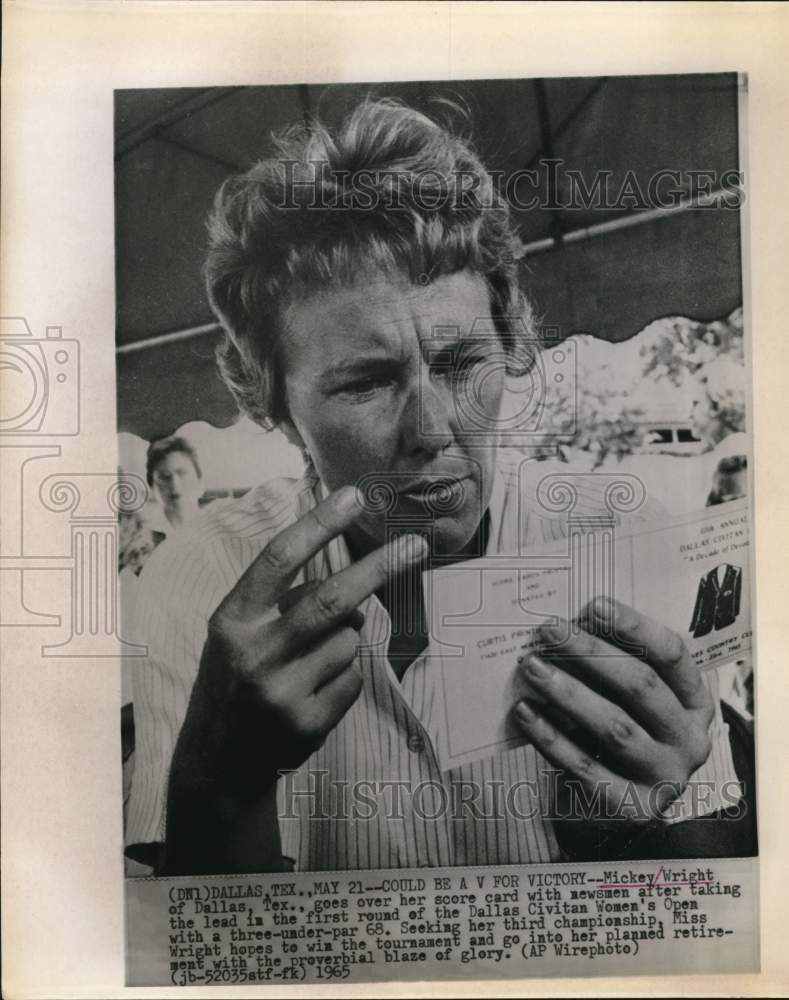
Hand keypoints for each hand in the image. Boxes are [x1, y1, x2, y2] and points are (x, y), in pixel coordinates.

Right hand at [180, 486, 426, 796]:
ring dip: (348, 639)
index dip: (319, 524)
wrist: (216, 763)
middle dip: (380, 567)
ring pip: (350, 641)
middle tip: (416, 545)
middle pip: (332, 599)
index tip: (354, 496)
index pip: (279, 560)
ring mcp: (281, 692)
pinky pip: (353, 679)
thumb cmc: (234, 680)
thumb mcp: (238, 634)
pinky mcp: (306, 725)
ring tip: (312, 660)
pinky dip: (346, 675)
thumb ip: (283, 603)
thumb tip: (357, 591)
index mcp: (232, 620)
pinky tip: (314, 691)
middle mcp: (254, 653)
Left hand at [512, 597, 714, 825]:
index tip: (592, 604)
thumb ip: (611, 666)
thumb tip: (566, 625)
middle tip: (550, 630)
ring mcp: (665, 778)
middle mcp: (689, 740)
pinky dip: (551, 737)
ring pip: (615, 726)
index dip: (633, 626)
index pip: (672, 654)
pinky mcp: (632, 808)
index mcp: (695, 703)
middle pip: (641, 686)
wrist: (618, 805)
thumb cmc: (621, 732)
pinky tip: (525, 711)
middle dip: (591, 653)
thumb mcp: (629, 699)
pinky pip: (585, 767)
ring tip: (532, 666)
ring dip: (569, 692)